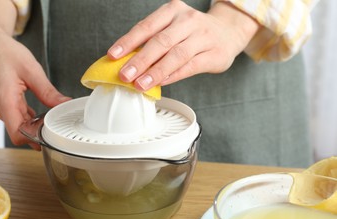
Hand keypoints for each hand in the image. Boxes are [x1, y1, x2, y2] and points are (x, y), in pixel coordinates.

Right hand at [0, 0, 70, 148]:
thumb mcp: (31, 70)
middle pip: (23, 134)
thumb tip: (64, 104)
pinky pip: (24, 120)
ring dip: (39, 127)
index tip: (52, 132)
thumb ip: (48, 91)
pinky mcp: (10, 106)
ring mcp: (7, 109)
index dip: (35, 138)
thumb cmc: (4, 54)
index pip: (18, 135)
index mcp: (6, 102)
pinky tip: (48, 114)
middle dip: (41, 134)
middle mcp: (4, 110)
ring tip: (57, 119)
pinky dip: (36, 120)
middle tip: (61, 125)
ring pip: (24, 128)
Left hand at [108, 0, 259, 90]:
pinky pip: (190, 67)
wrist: (228, 31)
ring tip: (140, 84)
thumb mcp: (172, 27)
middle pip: (160, 41)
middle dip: (140, 60)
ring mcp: (203, 37)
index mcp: (173, 10)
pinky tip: (160, 84)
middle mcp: (188, 21)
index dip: (128, 41)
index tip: (113, 56)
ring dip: (156, 72)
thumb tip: (125, 62)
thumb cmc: (192, 32)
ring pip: (176, 55)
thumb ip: (152, 41)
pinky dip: (173, 76)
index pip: (146, 26)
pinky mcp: (213, 55)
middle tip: (124, 75)